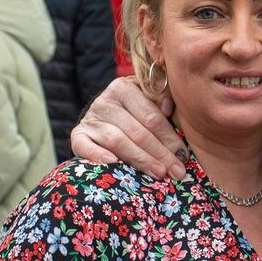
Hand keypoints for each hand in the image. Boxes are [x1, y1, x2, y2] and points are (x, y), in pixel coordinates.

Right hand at [70, 76, 184, 179]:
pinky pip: (84, 146)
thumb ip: (162, 98)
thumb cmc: (137, 109)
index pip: (151, 116)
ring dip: (140, 159)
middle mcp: (105, 100)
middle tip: (176, 171)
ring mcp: (90, 118)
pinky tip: (114, 164)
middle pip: (137, 131)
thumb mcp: (151, 98)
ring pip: (117, 141)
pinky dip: (98, 155)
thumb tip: (167, 108)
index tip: (184, 156)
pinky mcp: (78, 134)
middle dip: (160, 154)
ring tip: (159, 173)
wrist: (106, 115)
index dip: (169, 138)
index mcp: (125, 87)